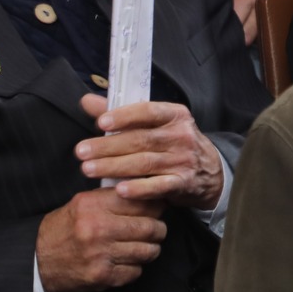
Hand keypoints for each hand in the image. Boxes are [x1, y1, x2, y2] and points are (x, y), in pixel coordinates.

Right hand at [35, 185, 166, 291]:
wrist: (39, 259)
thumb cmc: (66, 228)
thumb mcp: (83, 203)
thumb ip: (113, 197)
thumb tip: (149, 192)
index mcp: (94, 205)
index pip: (141, 201)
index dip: (156, 204)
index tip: (159, 208)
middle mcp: (98, 228)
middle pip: (150, 227)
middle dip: (158, 229)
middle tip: (156, 229)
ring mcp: (101, 254)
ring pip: (148, 251)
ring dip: (150, 249)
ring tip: (144, 246)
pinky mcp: (102, 276)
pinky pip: (136, 271)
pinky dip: (136, 267)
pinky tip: (126, 261)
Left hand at [75, 93, 223, 208]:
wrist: (211, 172)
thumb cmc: (174, 143)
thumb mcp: (156, 124)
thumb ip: (121, 113)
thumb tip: (87, 101)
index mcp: (174, 115)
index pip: (148, 111)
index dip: (124, 117)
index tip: (100, 123)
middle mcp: (181, 135)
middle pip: (140, 140)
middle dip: (107, 146)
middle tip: (81, 151)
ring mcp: (183, 160)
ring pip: (144, 163)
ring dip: (114, 167)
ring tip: (89, 169)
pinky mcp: (183, 183)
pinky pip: (158, 186)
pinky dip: (139, 189)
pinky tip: (119, 190)